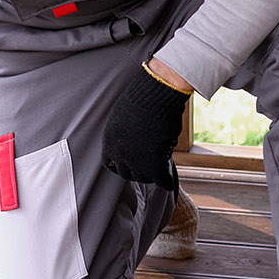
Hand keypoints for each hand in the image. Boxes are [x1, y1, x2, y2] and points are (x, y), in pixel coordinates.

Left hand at [100, 62, 191, 190]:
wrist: (155, 97)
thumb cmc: (143, 98)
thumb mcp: (124, 115)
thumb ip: (125, 131)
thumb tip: (135, 135)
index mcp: (109, 141)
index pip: (110, 163)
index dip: (120, 165)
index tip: (127, 165)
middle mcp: (120, 154)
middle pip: (126, 173)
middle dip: (136, 171)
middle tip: (146, 169)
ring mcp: (136, 162)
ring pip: (144, 178)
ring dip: (151, 176)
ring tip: (159, 173)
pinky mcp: (155, 166)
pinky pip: (161, 180)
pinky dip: (166, 182)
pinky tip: (169, 181)